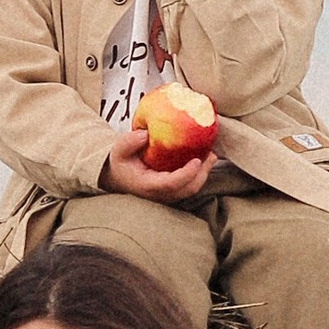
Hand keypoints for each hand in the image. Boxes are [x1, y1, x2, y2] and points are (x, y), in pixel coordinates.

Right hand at [100, 119, 217, 201]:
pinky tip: (204, 158)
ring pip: (191, 189)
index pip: (171, 184)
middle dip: (202, 173)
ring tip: (211, 155)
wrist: (117, 176)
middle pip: (187, 189)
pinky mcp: (172, 190)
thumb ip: (129, 142)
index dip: (186, 174)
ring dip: (204, 173)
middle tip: (211, 155)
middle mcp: (160, 194)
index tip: (197, 160)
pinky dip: (199, 173)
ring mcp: (167, 194)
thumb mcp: (118, 150)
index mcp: (147, 186)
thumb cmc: (120, 162)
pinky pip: (189, 185)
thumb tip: (146, 134)